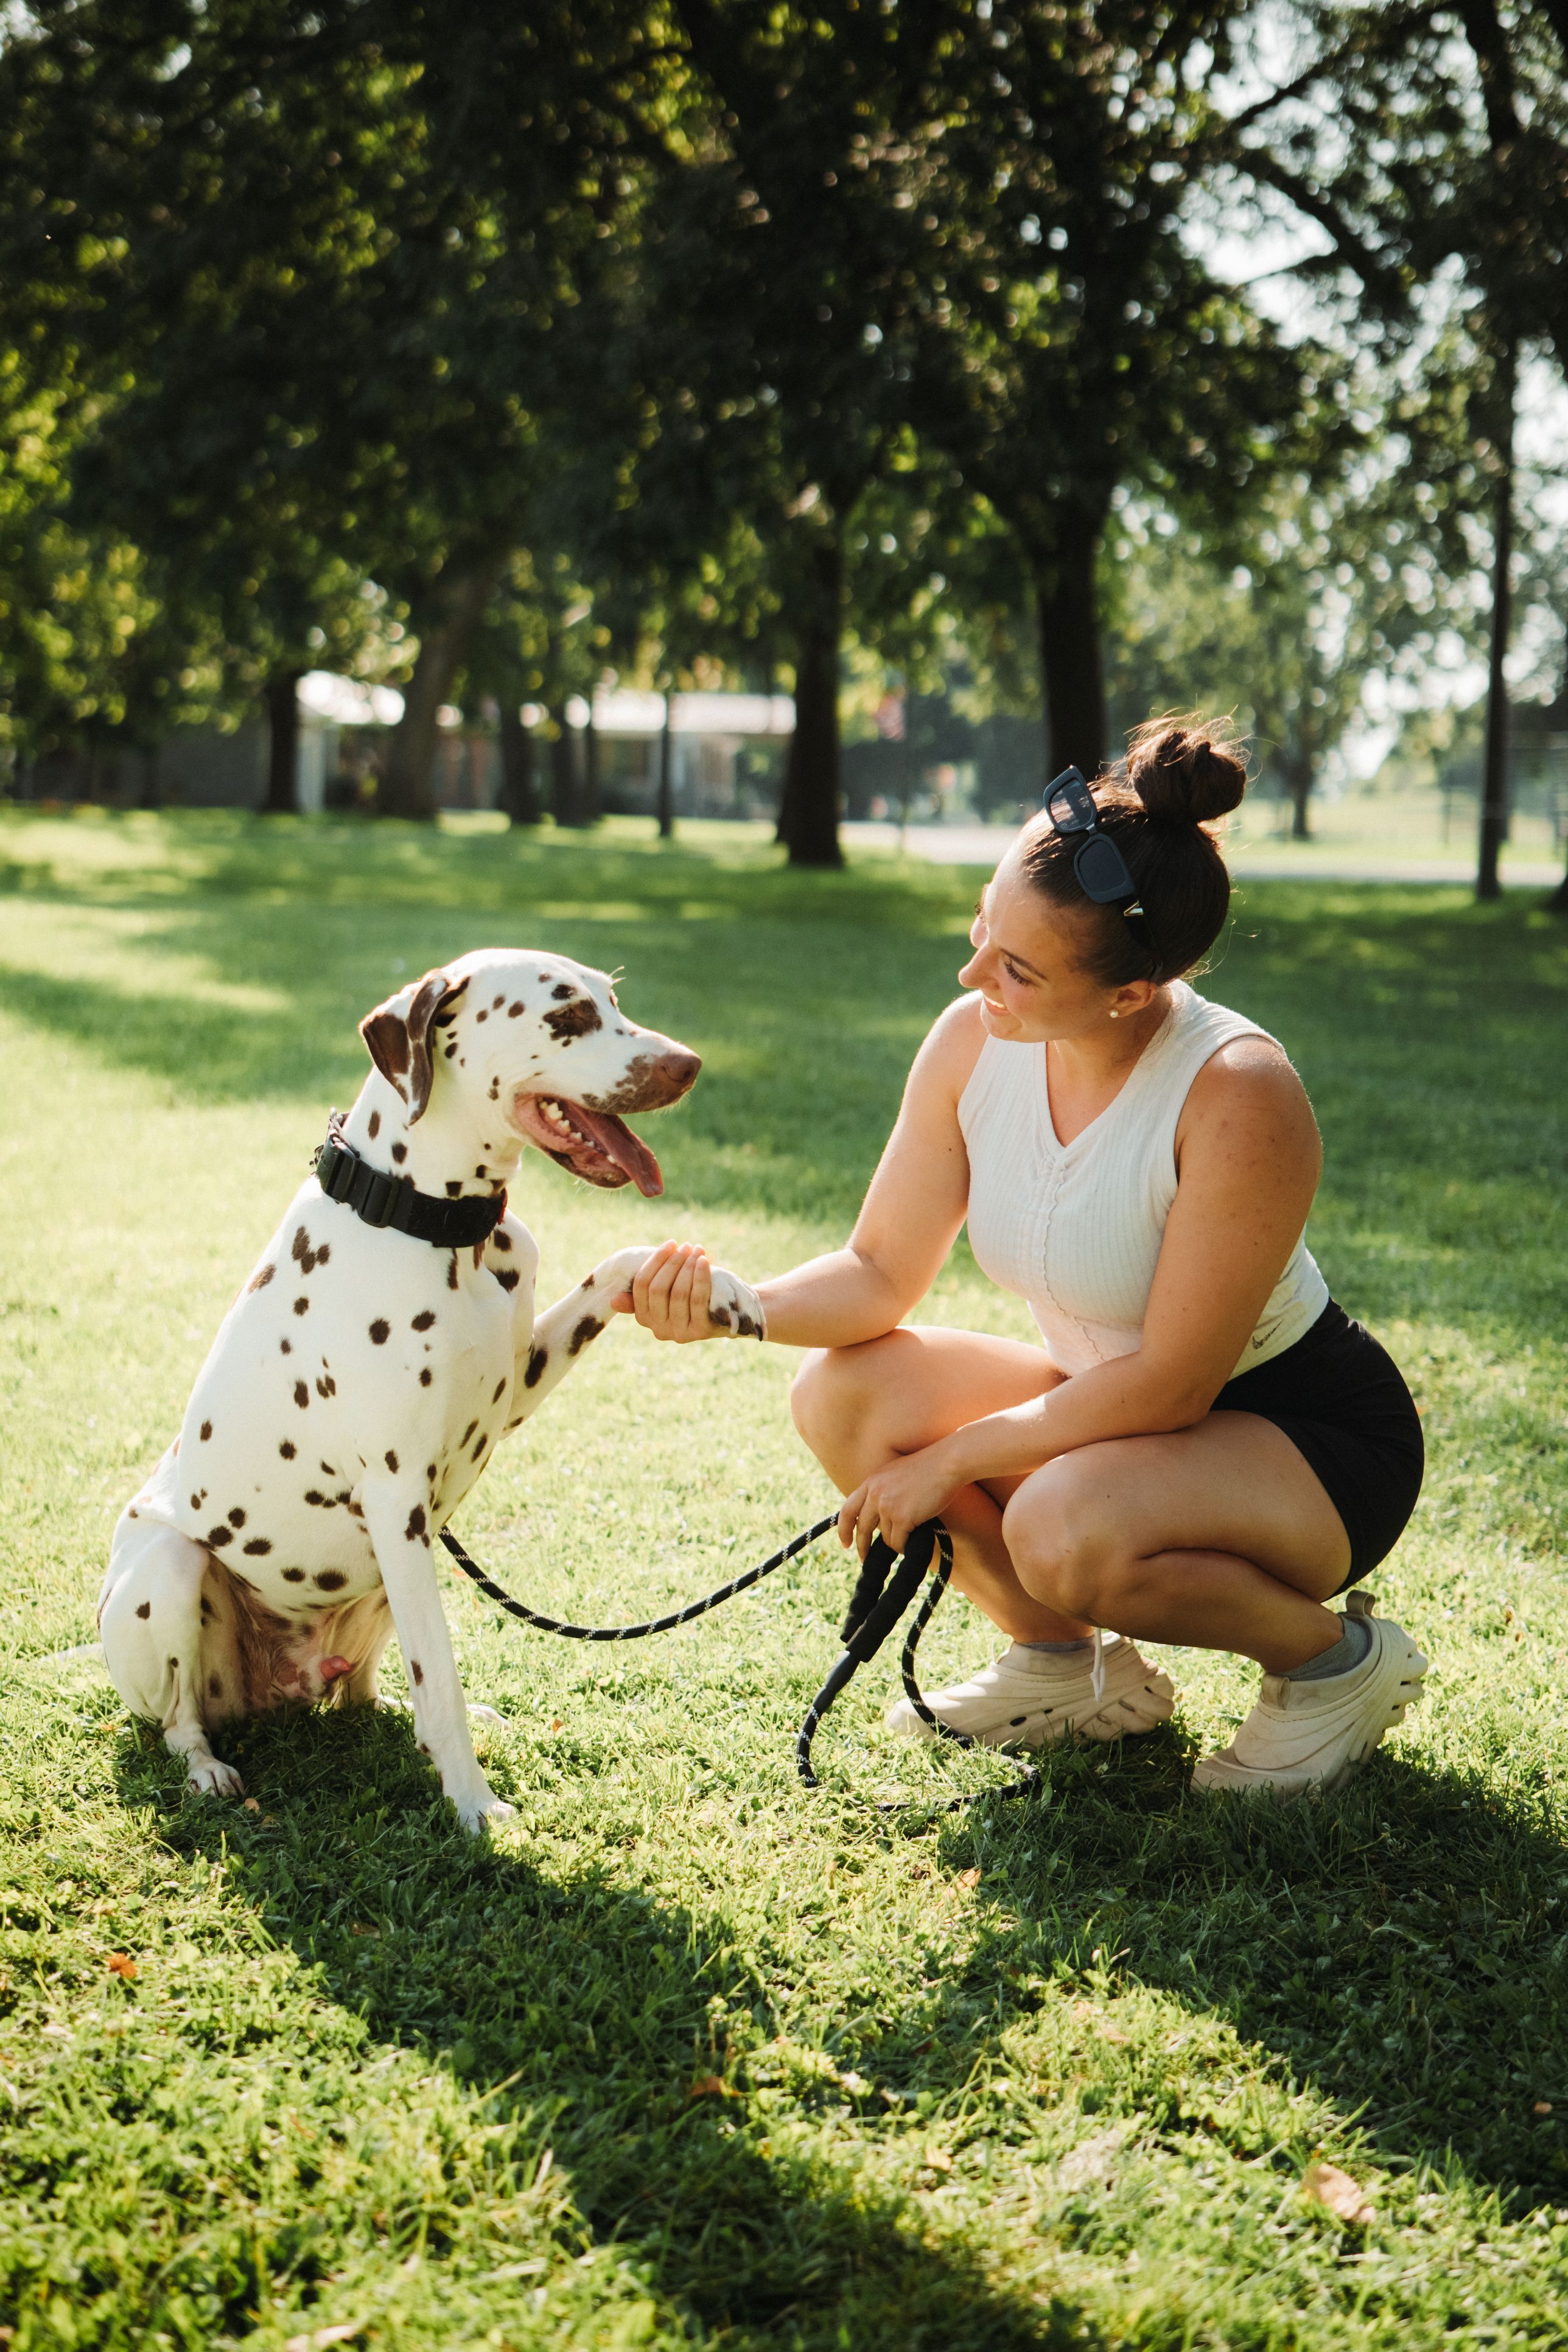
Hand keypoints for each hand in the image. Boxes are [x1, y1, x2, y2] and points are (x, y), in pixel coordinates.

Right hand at [614, 1240, 717, 1342]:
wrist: (725, 1315)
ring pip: (678, 1293)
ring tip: (698, 1250)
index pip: (641, 1284)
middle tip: (686, 1246)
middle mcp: (658, 1329)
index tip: (671, 1243)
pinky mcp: (700, 1332)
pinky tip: (704, 1261)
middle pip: (657, 1288)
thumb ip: (642, 1294)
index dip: (655, 1261)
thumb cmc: (691, 1296)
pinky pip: (698, 1300)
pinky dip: (701, 1277)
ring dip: (688, 1266)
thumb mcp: (667, 1294)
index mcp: (644, 1317)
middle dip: (673, 1262)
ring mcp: (678, 1333)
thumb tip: (613, 1300)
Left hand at [838, 1443, 963, 1560]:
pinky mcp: (902, 1517)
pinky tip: (912, 1541)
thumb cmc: (928, 1468)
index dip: (844, 1529)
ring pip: (885, 1537)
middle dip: (861, 1546)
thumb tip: (878, 1519)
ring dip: (896, 1541)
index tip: (845, 1543)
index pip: (848, 1509)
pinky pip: (898, 1542)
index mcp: (871, 1482)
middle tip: (864, 1559)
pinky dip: (905, 1546)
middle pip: (862, 1528)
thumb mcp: (895, 1474)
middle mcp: (875, 1494)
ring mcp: (887, 1506)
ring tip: (909, 1535)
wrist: (947, 1463)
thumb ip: (882, 1492)